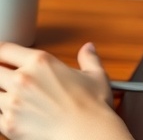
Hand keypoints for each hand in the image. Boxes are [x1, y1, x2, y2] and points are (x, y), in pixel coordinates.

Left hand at [0, 41, 131, 139]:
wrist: (88, 134)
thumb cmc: (92, 106)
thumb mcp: (95, 75)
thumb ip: (88, 58)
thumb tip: (88, 48)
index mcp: (39, 62)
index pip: (4, 49)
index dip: (0, 52)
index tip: (2, 57)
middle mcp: (23, 79)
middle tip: (5, 78)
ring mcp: (13, 103)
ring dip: (0, 94)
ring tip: (10, 98)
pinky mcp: (10, 126)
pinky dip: (0, 114)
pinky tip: (9, 114)